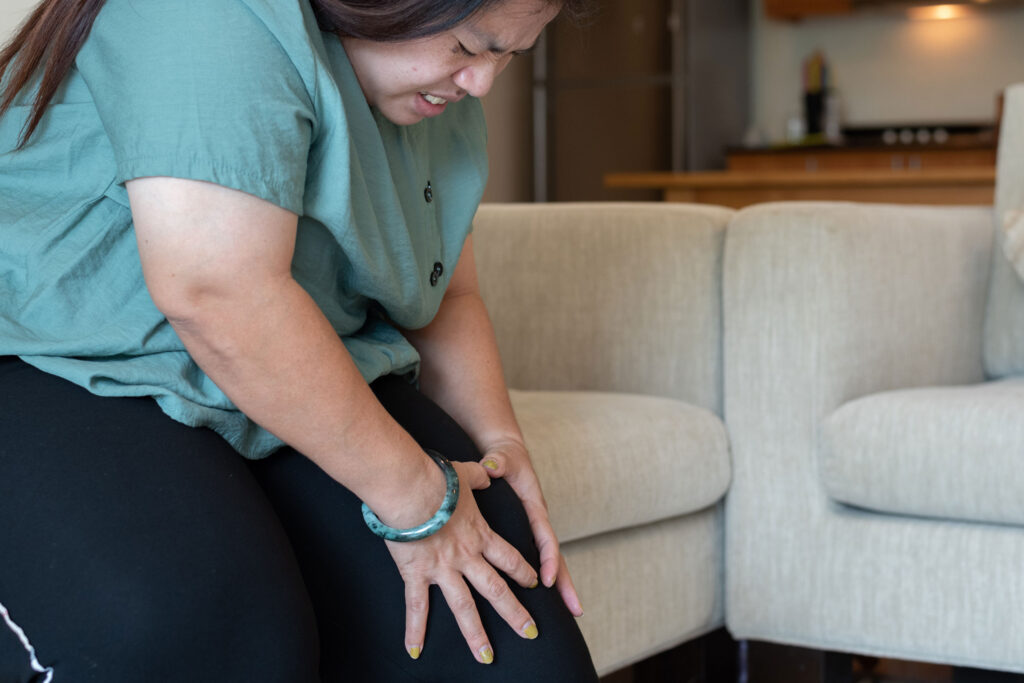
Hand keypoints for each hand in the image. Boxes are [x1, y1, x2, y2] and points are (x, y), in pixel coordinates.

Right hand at [385, 460, 540, 663]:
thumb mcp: (464, 473)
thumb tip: (488, 472)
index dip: (523, 571)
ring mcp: (442, 569)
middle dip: (515, 613)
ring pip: (464, 607)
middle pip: (495, 589)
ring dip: (476, 634)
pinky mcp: (417, 574)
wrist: (411, 488)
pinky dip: (415, 630)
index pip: (508, 557)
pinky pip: (416, 607)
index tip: (535, 583)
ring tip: (487, 657)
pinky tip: (415, 651)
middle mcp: (466, 556)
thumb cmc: (437, 478)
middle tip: (530, 633)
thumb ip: (479, 476)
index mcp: (479, 534)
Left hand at [479, 440, 583, 616]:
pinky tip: (546, 602)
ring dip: (560, 587)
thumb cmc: (504, 458)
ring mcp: (535, 529)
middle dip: (565, 583)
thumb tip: (492, 467)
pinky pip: (538, 559)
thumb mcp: (502, 458)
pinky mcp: (529, 534)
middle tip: (575, 611)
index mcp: (534, 506)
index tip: (546, 580)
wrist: (507, 454)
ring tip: (570, 615)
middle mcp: (539, 521)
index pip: (544, 535)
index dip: (547, 558)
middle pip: (556, 555)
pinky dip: (546, 579)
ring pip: (551, 561)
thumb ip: (497, 463)